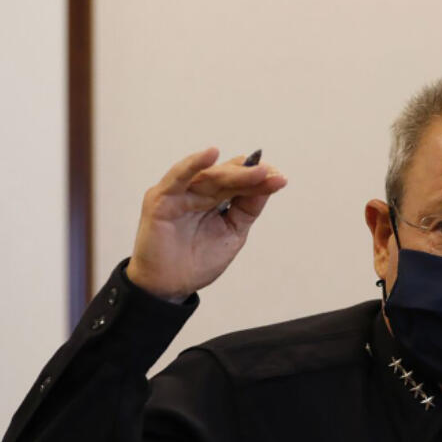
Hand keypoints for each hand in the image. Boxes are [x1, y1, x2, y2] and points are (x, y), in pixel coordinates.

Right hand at [126, 147, 287, 302]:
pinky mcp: (161, 198)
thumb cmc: (196, 261)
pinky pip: (178, 177)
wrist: (169, 286)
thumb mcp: (232, 233)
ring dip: (232, 172)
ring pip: (208, 176)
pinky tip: (211, 155)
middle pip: (226, 177)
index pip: (239, 183)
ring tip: (255, 170)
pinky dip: (193, 165)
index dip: (259, 180)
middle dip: (249, 176)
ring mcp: (179, 193)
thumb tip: (268, 185)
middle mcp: (198, 191)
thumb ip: (246, 209)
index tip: (280, 179)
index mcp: (215, 198)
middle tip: (270, 176)